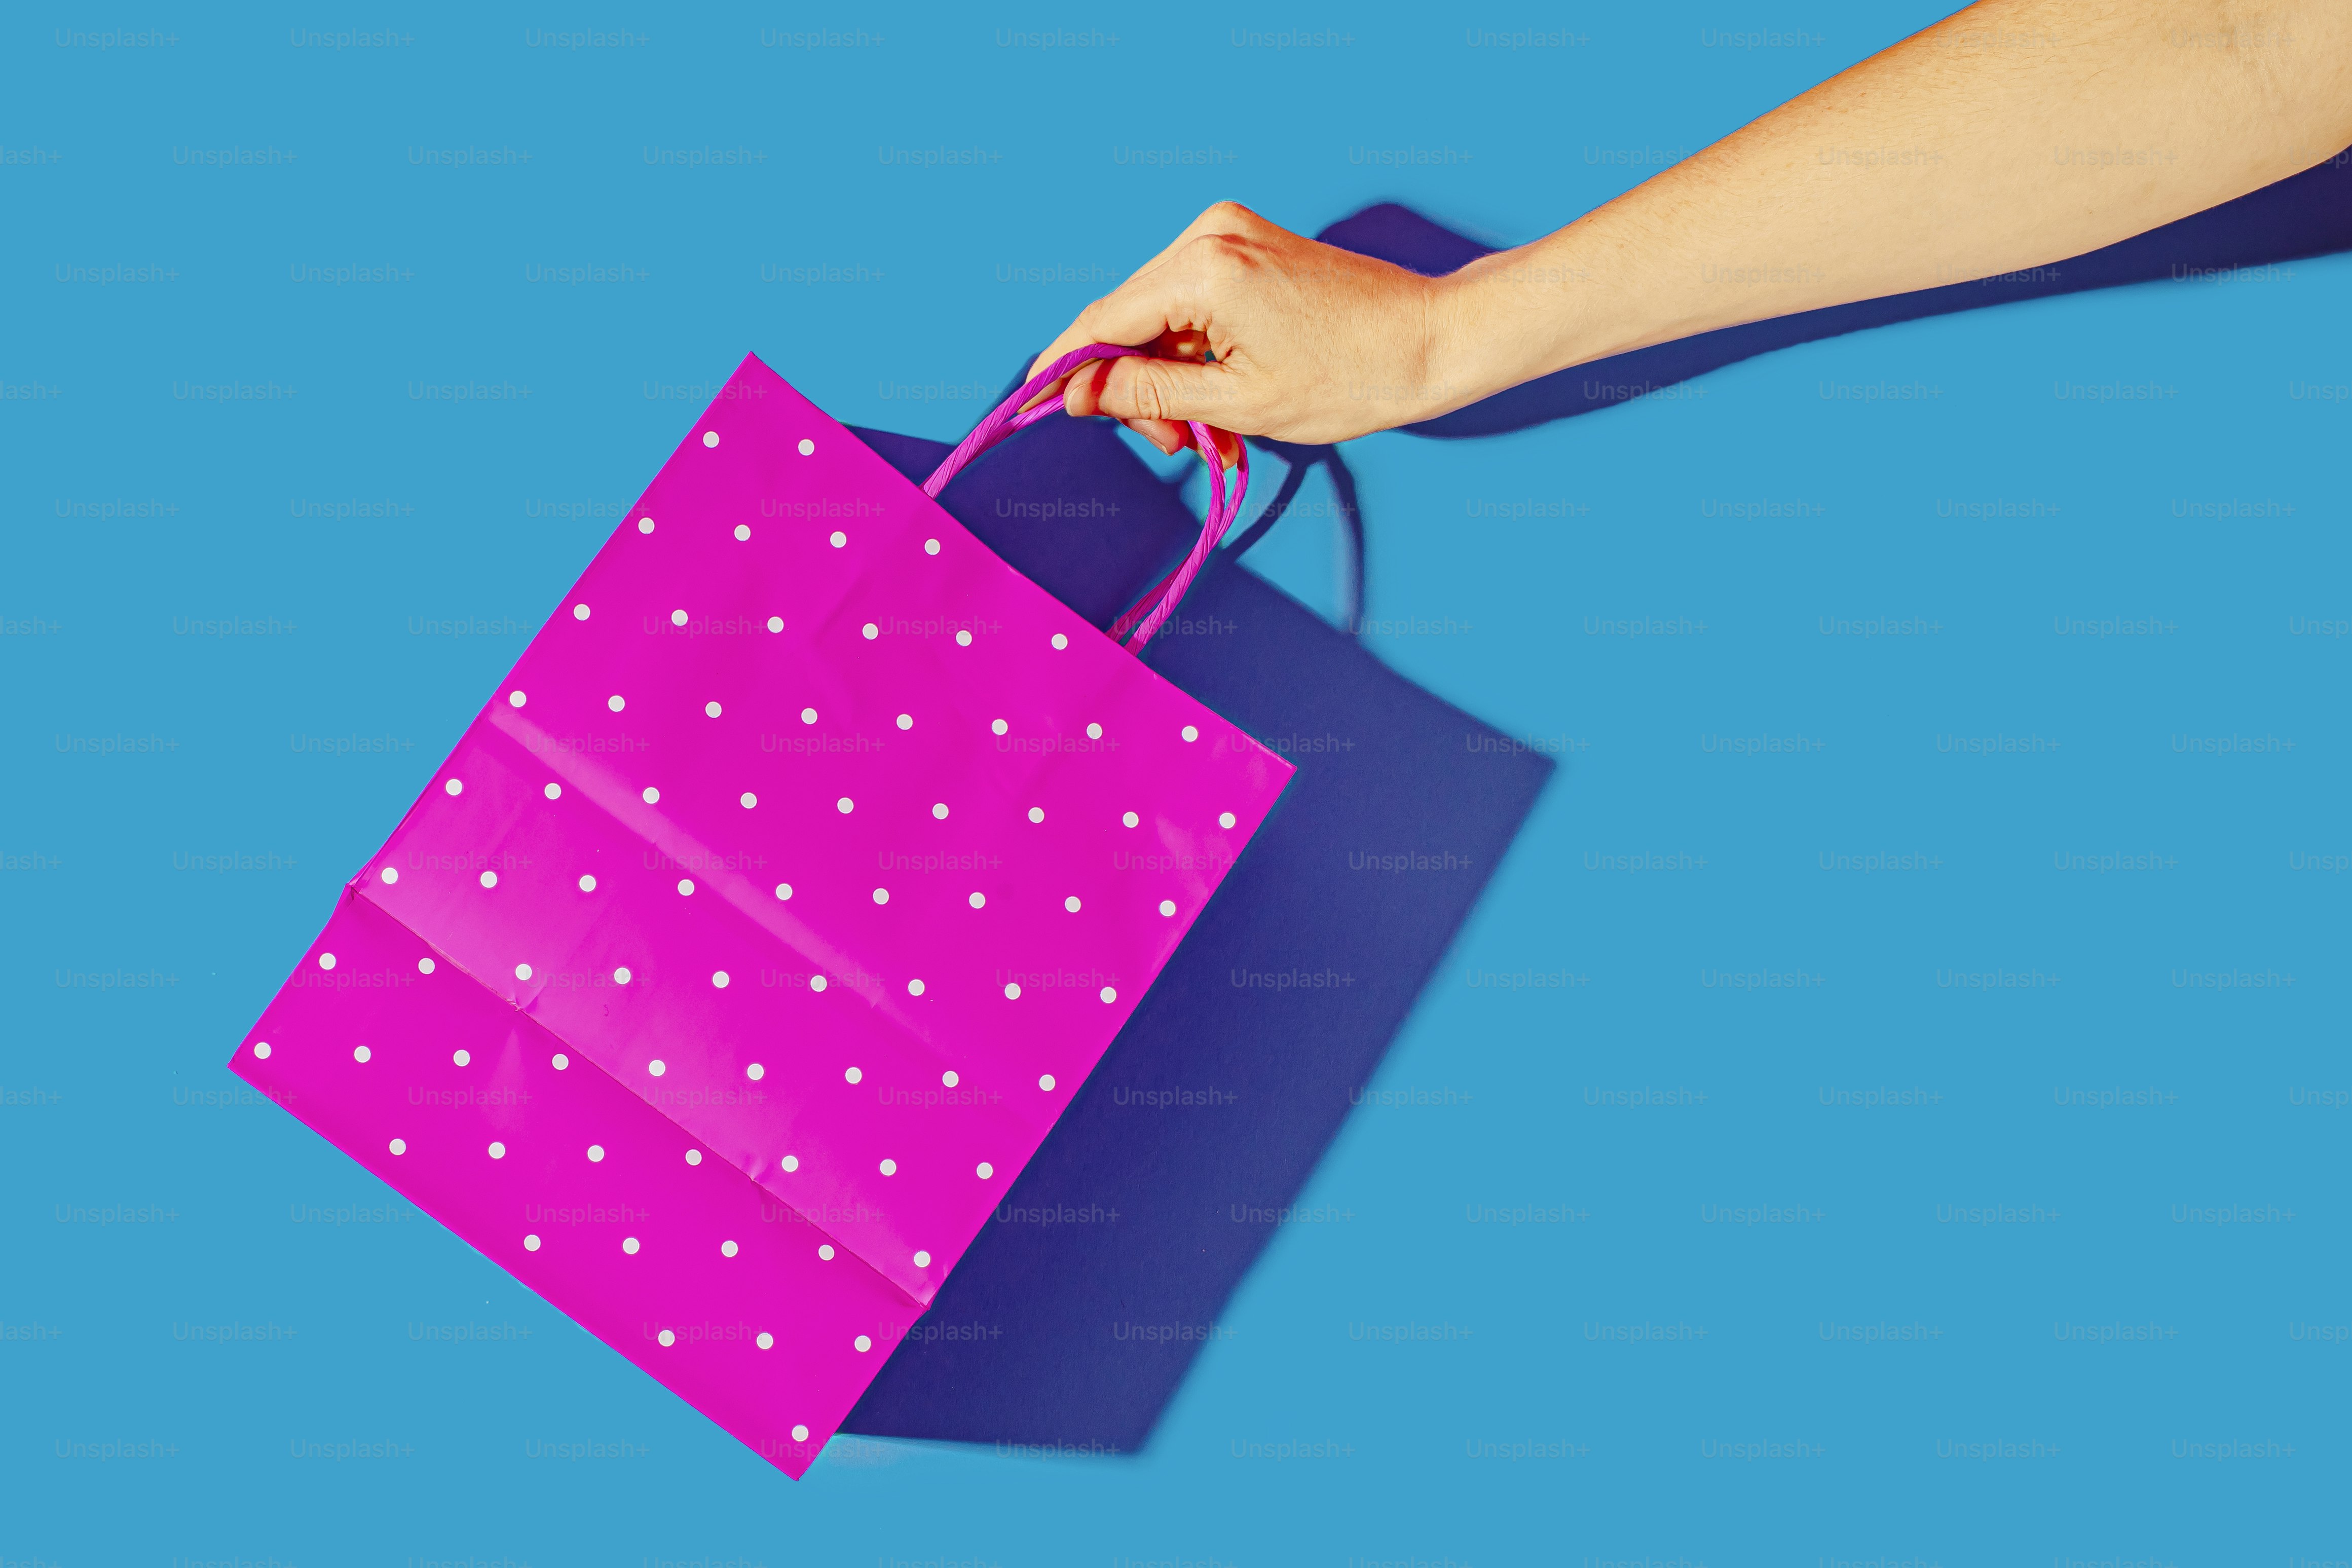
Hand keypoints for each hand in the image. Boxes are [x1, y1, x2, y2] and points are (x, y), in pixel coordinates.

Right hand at [1023, 202, 1449, 461]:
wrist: (1432, 341)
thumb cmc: (1351, 377)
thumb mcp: (1237, 403)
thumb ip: (1148, 395)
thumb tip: (1080, 391)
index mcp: (1202, 269)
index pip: (1101, 321)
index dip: (1063, 370)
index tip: (1032, 406)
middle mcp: (1207, 236)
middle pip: (1127, 321)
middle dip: (1136, 391)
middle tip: (1175, 448)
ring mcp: (1229, 236)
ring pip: (1160, 321)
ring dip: (1171, 384)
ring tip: (1210, 438)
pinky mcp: (1249, 248)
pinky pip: (1193, 309)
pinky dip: (1198, 361)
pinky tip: (1222, 406)